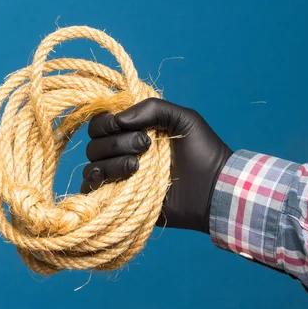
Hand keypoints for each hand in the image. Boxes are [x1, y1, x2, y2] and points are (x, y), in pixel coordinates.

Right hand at [81, 98, 232, 232]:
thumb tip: (119, 119)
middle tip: (146, 145)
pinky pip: (93, 191)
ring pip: (94, 166)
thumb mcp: (184, 118)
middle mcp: (123, 152)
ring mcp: (121, 177)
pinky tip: (124, 179)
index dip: (106, 122)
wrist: (214, 189)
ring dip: (112, 163)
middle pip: (94, 145)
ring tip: (137, 166)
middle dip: (116, 143)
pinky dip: (98, 183)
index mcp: (134, 131)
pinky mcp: (122, 199)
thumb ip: (153, 108)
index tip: (122, 125)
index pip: (101, 123)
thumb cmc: (203, 151)